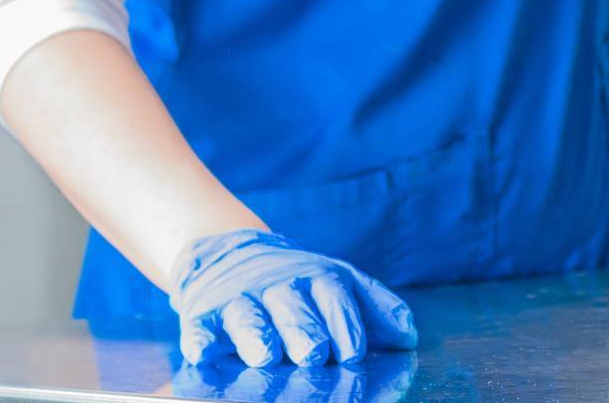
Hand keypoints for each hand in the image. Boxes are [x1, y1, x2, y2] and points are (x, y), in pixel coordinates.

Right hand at [169, 229, 417, 366]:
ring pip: (248, 316)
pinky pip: (199, 328)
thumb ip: (375, 309)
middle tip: (313, 354)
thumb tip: (409, 337)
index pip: (335, 296)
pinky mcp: (203, 314)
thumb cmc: (300, 283)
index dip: (345, 323)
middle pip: (293, 307)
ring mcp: (240, 299)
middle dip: (304, 331)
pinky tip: (202, 352)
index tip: (354, 352)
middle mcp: (279, 287)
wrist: (230, 251)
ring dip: (257, 335)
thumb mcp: (339, 284)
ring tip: (264, 356)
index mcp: (317, 278)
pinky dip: (199, 340)